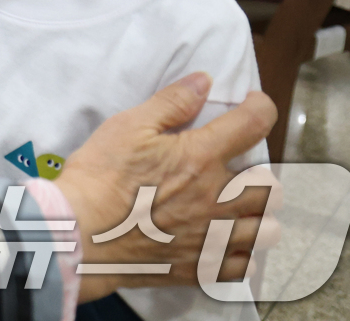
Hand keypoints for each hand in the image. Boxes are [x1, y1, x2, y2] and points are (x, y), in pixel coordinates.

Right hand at [54, 73, 276, 302]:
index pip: (254, 124)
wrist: (79, 232)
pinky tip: (225, 244)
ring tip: (238, 211)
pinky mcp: (201, 266)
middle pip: (270, 187)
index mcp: (201, 157)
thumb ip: (171, 102)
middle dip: (260, 174)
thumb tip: (204, 81)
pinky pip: (244, 266)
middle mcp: (218, 197)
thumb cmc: (99, 176)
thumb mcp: (128, 126)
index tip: (252, 105)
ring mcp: (213, 236)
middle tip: (238, 171)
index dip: (260, 107)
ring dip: (258, 217)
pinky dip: (242, 255)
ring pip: (266, 230)